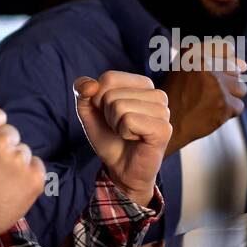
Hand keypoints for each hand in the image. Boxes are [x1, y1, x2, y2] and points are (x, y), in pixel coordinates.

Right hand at [0, 108, 45, 246]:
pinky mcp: (35, 178)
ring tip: (0, 182)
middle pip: (12, 133)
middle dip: (3, 146)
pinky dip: (28, 176)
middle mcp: (1, 142)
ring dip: (15, 163)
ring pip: (24, 151)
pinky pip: (37, 166)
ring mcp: (19, 161)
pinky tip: (13, 188)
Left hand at [74, 72, 171, 206]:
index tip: (110, 115)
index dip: (99, 99)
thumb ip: (83, 91)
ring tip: (127, 134)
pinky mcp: (163, 128)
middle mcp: (157, 94)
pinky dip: (124, 133)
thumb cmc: (110, 138)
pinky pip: (129, 120)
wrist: (121, 169)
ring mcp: (163, 111)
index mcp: (142, 85)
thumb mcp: (89, 111)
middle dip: (107, 115)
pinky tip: (135, 139)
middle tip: (120, 128)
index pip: (109, 78)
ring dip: (115, 125)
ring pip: (119, 106)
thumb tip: (90, 85)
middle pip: (111, 93)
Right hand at [160, 40, 246, 153]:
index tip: (221, 73)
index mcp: (192, 53)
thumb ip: (214, 59)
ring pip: (241, 88)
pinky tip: (212, 114)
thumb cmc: (176, 97)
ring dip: (230, 98)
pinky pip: (239, 106)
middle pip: (235, 71)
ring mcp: (215, 84)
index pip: (225, 48)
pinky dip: (228, 113)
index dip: (226, 62)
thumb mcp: (184, 68)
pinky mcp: (223, 104)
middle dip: (226, 84)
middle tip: (208, 95)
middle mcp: (205, 65)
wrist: (167, 125)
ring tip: (211, 104)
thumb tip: (245, 66)